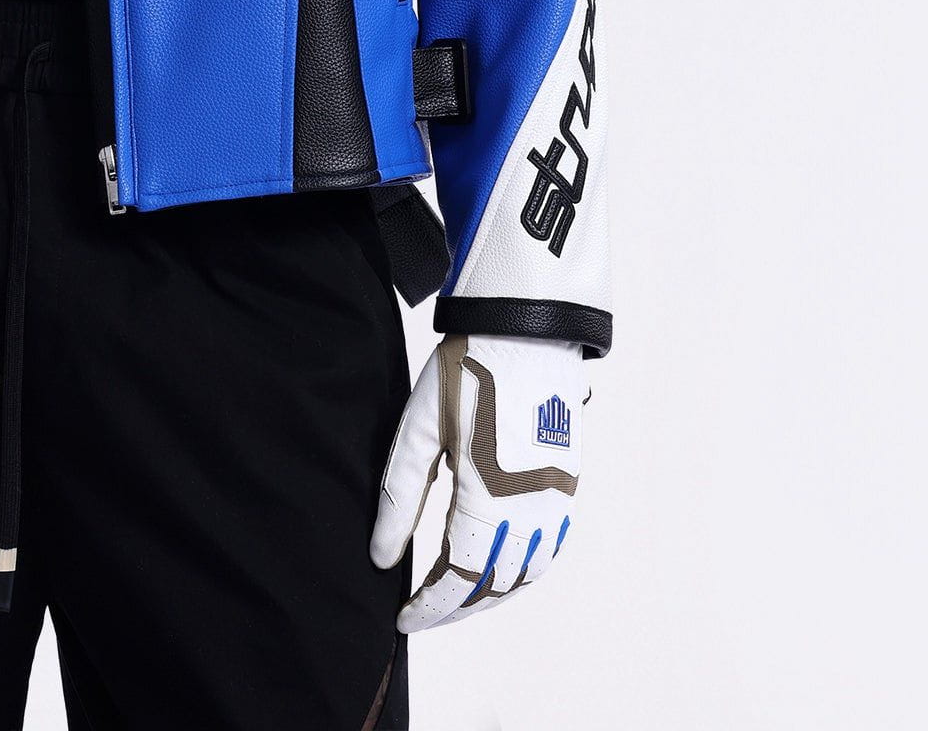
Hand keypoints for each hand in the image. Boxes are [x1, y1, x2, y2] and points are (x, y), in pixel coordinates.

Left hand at [370, 332, 585, 630]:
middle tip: (421, 614)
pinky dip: (522, 571)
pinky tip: (498, 568)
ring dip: (491, 594)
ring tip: (453, 598)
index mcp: (491, 496)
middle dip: (456, 607)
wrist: (526, 327)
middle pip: (495, 583)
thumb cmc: (466, 370)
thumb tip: (381, 557)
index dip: (430, 607)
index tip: (403, 621)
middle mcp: (533, 507)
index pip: (459, 577)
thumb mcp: (419, 429)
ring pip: (527, 573)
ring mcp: (556, 498)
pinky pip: (549, 548)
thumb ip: (399, 497)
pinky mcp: (568, 484)